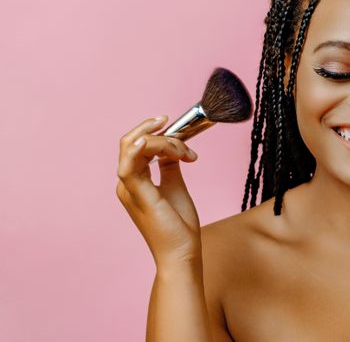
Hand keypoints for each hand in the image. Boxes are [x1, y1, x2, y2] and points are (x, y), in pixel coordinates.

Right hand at [116, 116, 201, 267]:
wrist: (181, 254)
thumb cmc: (178, 225)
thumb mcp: (175, 186)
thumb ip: (169, 166)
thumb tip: (173, 149)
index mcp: (134, 181)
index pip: (138, 146)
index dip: (160, 135)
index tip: (185, 138)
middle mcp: (126, 184)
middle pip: (133, 142)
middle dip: (160, 134)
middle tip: (185, 139)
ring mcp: (129, 189)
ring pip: (134, 147)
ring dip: (163, 142)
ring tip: (186, 153)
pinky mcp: (137, 195)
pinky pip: (129, 166)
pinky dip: (139, 149)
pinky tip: (150, 140)